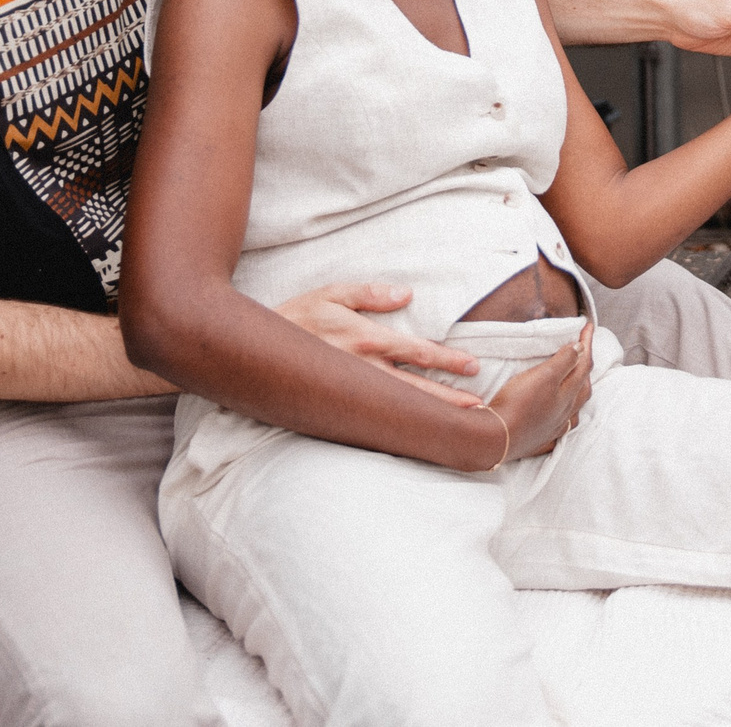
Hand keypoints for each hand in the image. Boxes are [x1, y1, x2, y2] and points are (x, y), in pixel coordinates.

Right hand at [272, 282, 482, 408]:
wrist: (252, 353)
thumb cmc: (294, 318)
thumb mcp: (329, 294)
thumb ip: (368, 294)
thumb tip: (406, 294)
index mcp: (364, 339)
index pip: (416, 352)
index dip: (447, 360)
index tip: (473, 368)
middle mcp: (361, 370)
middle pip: (414, 388)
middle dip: (448, 399)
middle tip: (479, 408)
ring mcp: (350, 393)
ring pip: (397, 407)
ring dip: (428, 417)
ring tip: (456, 428)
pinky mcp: (337, 409)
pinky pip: (373, 420)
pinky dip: (397, 429)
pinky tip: (414, 436)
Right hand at [484, 318, 594, 462]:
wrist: (495, 440)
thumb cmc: (518, 404)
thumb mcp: (543, 376)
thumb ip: (564, 361)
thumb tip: (581, 348)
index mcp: (568, 395)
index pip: (584, 364)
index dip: (587, 343)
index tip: (589, 325)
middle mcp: (565, 413)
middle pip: (583, 388)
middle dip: (585, 367)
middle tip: (583, 351)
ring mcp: (552, 429)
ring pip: (573, 411)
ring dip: (577, 394)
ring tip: (574, 383)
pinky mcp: (538, 441)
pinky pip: (557, 430)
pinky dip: (561, 419)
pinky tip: (556, 418)